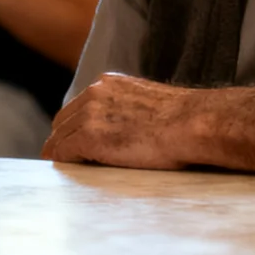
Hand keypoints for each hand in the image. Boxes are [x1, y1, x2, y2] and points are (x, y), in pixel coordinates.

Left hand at [41, 73, 197, 170]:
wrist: (195, 123)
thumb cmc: (187, 120)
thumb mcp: (152, 104)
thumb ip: (132, 110)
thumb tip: (132, 128)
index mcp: (110, 83)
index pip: (79, 106)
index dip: (73, 125)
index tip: (72, 139)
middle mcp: (95, 94)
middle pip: (64, 119)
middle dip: (62, 137)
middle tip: (63, 156)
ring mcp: (90, 115)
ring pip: (60, 135)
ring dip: (60, 151)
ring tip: (61, 167)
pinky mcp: (89, 137)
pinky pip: (62, 150)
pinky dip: (60, 160)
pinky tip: (63, 170)